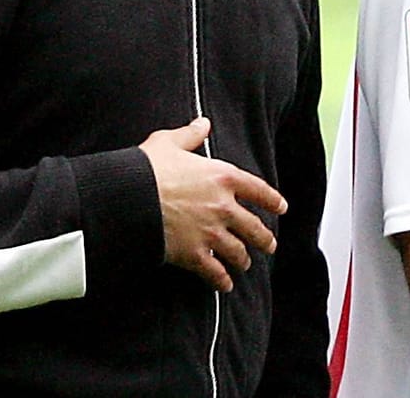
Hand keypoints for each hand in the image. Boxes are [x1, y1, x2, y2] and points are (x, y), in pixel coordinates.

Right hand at [139, 117, 286, 291]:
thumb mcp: (169, 143)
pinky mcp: (194, 255)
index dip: (272, 200)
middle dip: (264, 238)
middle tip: (269, 245)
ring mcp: (211, 233)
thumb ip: (190, 135)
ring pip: (237, 251)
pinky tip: (224, 285)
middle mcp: (223, 207)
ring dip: (243, 259)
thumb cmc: (147, 168)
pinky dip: (221, 281)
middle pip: (254, 227)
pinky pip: (215, 272)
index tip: (281, 208)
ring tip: (245, 264)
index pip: (258, 190)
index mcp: (223, 177)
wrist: (128, 199)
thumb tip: (203, 123)